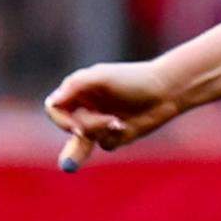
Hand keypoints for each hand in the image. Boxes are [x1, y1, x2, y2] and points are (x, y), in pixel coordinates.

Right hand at [44, 60, 183, 170]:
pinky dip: (114, 137)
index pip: (55, 109)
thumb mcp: (103, 77)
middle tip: (110, 121)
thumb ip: (76, 85)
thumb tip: (52, 102)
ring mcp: (99, 121)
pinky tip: (126, 126)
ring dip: (101, 132)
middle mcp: (86, 106)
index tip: (75, 126)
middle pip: (68, 126)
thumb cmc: (135, 79)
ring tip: (119, 122)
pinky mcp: (115, 133)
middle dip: (88, 126)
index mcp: (79, 90)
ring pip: (84, 139)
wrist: (167, 90)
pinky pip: (105, 144)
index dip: (61, 120)